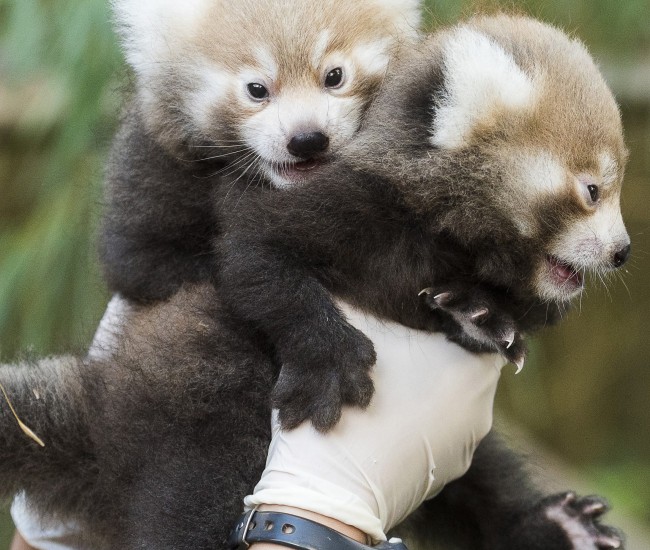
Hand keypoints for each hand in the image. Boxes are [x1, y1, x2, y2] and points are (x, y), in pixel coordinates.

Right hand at [246, 300, 505, 541]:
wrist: (329, 486)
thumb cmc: (344, 398)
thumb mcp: (360, 332)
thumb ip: (382, 302)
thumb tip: (388, 289)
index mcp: (471, 370)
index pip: (484, 324)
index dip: (456, 308)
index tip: (429, 304)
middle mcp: (481, 409)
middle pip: (468, 362)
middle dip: (438, 348)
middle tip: (404, 341)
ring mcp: (466, 445)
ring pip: (455, 398)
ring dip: (430, 384)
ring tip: (391, 380)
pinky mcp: (446, 471)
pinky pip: (442, 430)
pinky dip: (422, 417)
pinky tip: (389, 414)